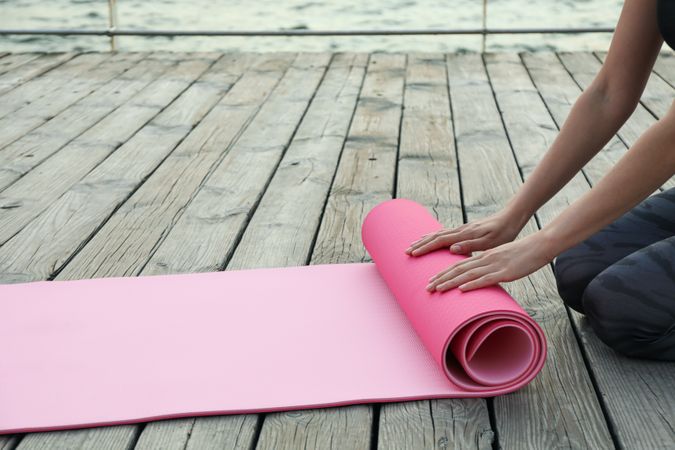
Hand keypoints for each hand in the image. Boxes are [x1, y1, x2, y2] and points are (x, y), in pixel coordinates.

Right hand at [405, 209, 526, 255]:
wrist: (511, 218)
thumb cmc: (504, 232)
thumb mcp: (490, 242)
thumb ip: (471, 245)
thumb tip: (452, 248)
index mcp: (464, 234)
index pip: (439, 241)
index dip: (425, 248)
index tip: (412, 254)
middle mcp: (460, 230)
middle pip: (435, 236)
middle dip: (420, 244)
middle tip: (406, 252)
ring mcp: (462, 229)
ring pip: (438, 234)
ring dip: (425, 240)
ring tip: (413, 245)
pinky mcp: (465, 229)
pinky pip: (445, 233)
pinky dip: (434, 236)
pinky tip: (432, 238)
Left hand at [424, 231, 554, 291]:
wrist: (539, 246)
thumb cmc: (521, 254)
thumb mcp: (501, 259)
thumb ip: (488, 266)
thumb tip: (479, 277)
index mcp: (483, 256)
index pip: (458, 265)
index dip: (444, 273)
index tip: (431, 281)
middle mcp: (485, 260)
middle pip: (458, 269)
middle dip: (441, 279)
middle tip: (427, 288)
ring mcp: (494, 265)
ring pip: (468, 274)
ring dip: (451, 282)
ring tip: (437, 289)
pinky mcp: (505, 272)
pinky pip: (486, 279)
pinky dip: (472, 284)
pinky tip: (462, 289)